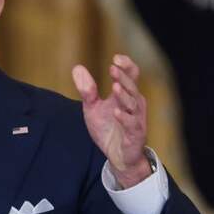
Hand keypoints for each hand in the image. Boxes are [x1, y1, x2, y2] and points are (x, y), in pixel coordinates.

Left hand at [72, 54, 150, 188]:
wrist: (117, 156)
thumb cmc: (108, 129)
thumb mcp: (92, 108)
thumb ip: (87, 90)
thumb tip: (77, 67)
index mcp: (125, 95)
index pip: (131, 75)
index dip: (126, 66)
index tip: (115, 58)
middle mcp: (134, 104)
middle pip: (132, 87)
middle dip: (123, 77)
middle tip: (113, 68)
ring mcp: (136, 119)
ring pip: (133, 104)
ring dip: (124, 95)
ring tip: (115, 87)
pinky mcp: (135, 134)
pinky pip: (132, 124)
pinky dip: (124, 118)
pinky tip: (117, 111)